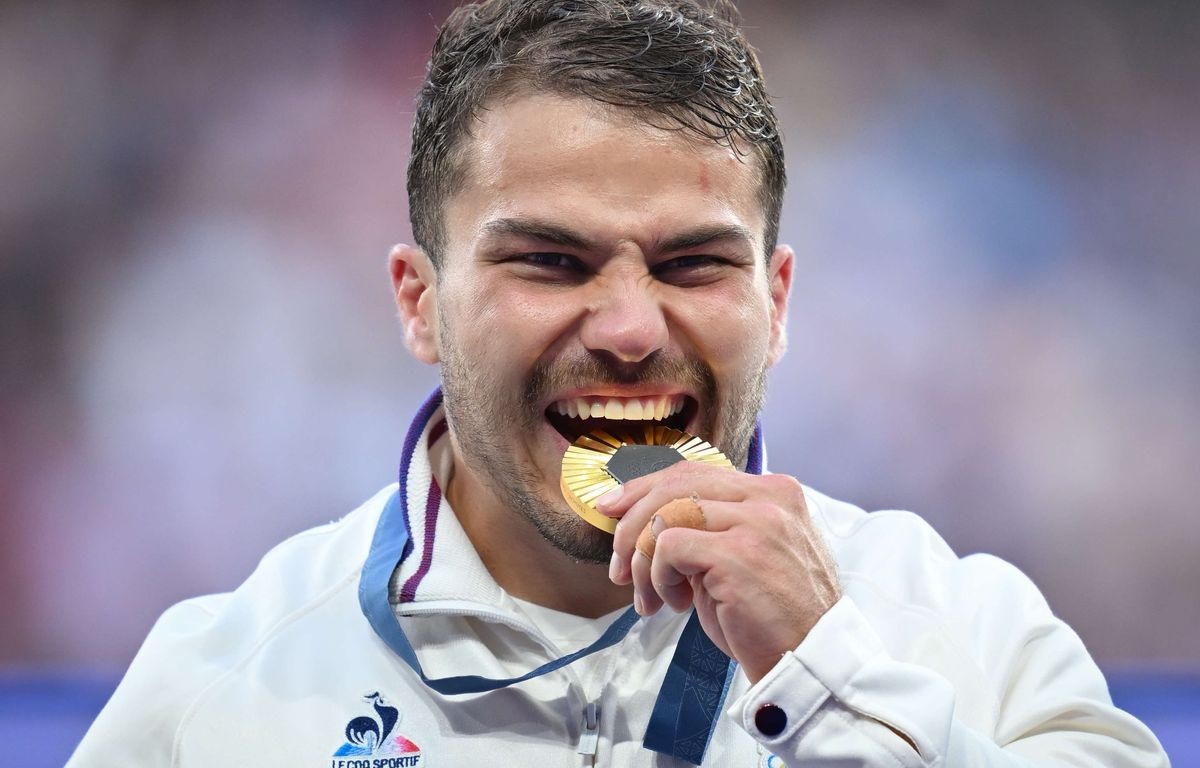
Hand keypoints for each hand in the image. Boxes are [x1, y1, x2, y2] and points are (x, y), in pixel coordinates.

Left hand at [601, 461, 841, 682]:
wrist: (809, 662)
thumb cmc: (772, 618)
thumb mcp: (744, 556)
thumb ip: (710, 529)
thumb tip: (646, 520)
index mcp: (775, 491)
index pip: (695, 471)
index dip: (645, 487)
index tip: (613, 509)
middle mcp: (769, 497)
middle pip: (675, 484)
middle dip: (632, 524)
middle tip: (619, 567)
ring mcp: (756, 522)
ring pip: (666, 515)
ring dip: (644, 561)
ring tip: (650, 598)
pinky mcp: (737, 553)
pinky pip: (669, 546)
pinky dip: (658, 576)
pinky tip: (675, 603)